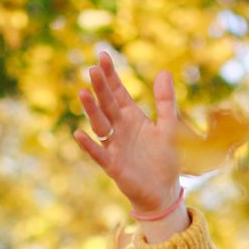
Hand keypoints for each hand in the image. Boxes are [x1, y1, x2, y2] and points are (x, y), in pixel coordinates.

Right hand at [72, 51, 187, 237]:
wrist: (163, 191)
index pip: (118, 92)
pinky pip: (98, 153)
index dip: (111, 75)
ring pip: (100, 124)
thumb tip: (163, 72)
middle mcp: (120, 129)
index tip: (103, 56)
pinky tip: (79, 133)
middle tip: (92, 69)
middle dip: (100, 87)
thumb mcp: (169, 126)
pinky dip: (89, 144)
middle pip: (107, 104)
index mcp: (132, 117)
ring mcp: (115, 146)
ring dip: (91, 109)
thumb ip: (165, 101)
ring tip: (83, 92)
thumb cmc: (165, 159)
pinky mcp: (113, 165)